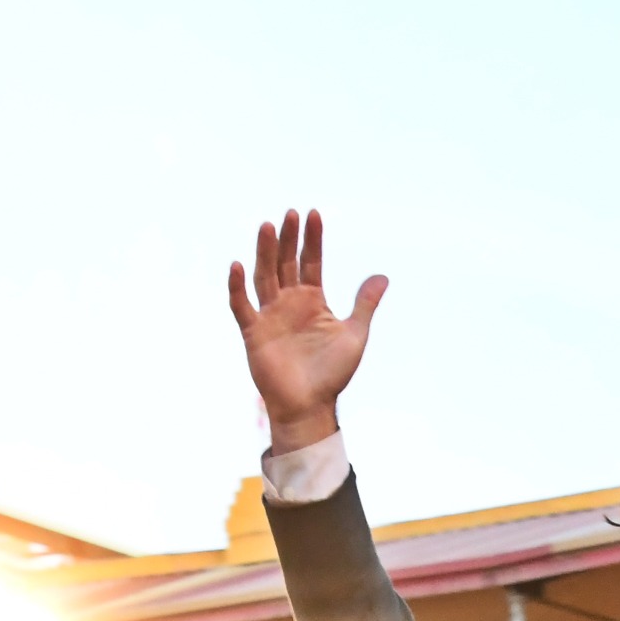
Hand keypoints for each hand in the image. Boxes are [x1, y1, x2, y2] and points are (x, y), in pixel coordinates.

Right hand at [228, 209, 388, 453]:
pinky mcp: (254, 332)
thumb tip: (382, 276)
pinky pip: (242, 306)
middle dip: (287, 239)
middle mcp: (289, 303)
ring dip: (264, 252)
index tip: (313, 214)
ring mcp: (270, 315)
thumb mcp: (354, 335)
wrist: (310, 406)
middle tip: (290, 213)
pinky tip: (237, 265)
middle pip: (285, 263)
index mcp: (312, 301)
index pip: (310, 262)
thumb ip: (365, 304)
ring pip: (264, 276)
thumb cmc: (332, 374)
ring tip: (267, 226)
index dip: (312, 240)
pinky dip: (237, 287)